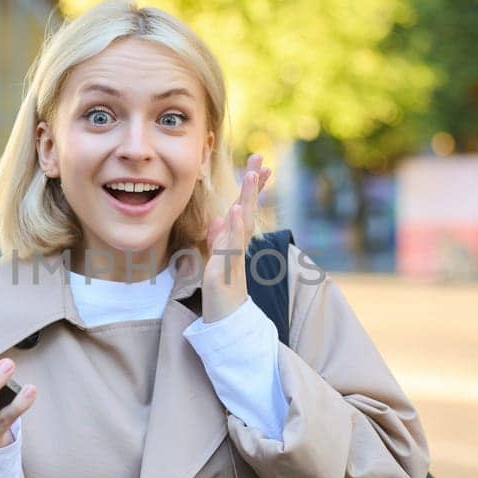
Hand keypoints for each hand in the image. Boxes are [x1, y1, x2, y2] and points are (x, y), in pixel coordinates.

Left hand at [201, 153, 271, 322]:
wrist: (225, 320)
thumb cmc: (221, 291)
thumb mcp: (216, 260)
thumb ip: (218, 239)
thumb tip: (218, 219)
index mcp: (235, 240)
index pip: (243, 208)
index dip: (251, 187)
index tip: (260, 165)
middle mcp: (238, 244)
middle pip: (247, 207)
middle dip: (253, 182)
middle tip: (260, 156)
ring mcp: (234, 255)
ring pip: (243, 221)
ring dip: (247, 197)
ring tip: (252, 174)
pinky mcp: (226, 268)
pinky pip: (231, 244)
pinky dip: (233, 226)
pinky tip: (234, 209)